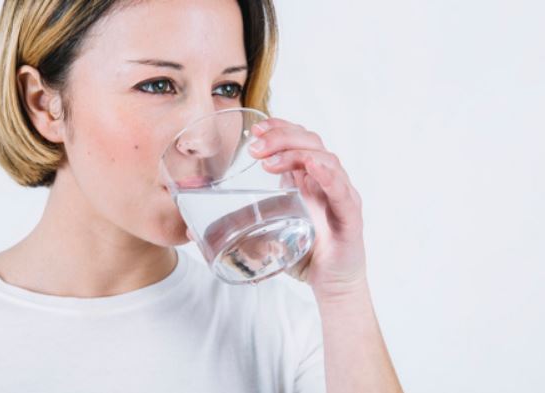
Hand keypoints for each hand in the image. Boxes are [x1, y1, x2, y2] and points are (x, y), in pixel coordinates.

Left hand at [248, 118, 367, 298]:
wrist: (332, 286)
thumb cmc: (305, 255)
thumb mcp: (266, 233)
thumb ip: (239, 228)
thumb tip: (194, 231)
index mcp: (309, 179)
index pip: (300, 139)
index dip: (280, 128)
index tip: (255, 129)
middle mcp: (327, 181)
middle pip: (311, 142)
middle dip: (281, 137)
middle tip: (255, 147)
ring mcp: (341, 196)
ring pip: (326, 158)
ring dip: (296, 153)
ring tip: (270, 161)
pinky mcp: (351, 217)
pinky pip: (342, 191)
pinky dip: (328, 176)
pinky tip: (312, 167)